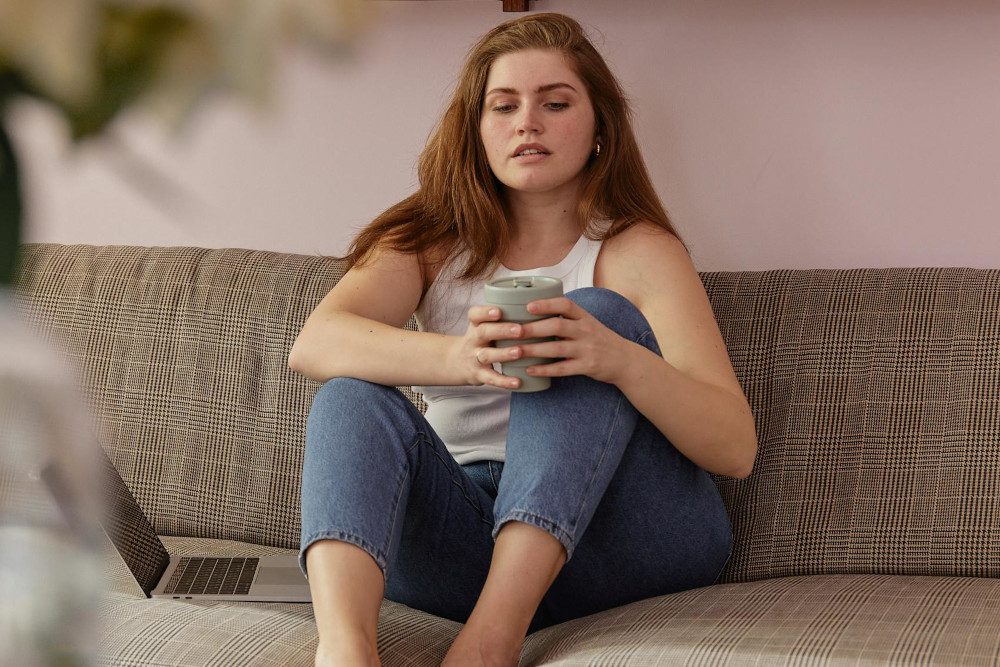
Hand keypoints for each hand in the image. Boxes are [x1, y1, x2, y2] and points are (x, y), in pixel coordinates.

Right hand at [448, 305, 525, 388]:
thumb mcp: (483, 326)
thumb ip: (503, 317)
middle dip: (502, 330)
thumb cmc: (480, 340)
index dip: (485, 312)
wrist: (456, 362)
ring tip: (519, 352)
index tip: (498, 311)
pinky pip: (491, 378)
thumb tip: (537, 306)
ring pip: (487, 355)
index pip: (475, 314)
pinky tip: (517, 382)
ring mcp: (474, 358)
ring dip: (503, 354)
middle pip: (484, 332)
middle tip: (519, 330)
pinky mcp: (478, 374)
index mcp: (476, 325)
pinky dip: (504, 381)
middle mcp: (473, 339)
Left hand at [514, 297, 629, 384]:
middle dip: (533, 328)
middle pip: (557, 326)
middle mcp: (586, 330)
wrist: (624, 360)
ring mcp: (587, 349)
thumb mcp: (587, 322)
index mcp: (584, 317)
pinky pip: (563, 368)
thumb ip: (566, 317)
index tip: (528, 306)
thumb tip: (535, 308)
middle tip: (513, 330)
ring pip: (557, 348)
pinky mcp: (587, 366)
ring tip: (515, 351)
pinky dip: (545, 369)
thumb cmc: (599, 339)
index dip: (546, 304)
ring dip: (534, 350)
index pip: (565, 305)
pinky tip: (530, 370)